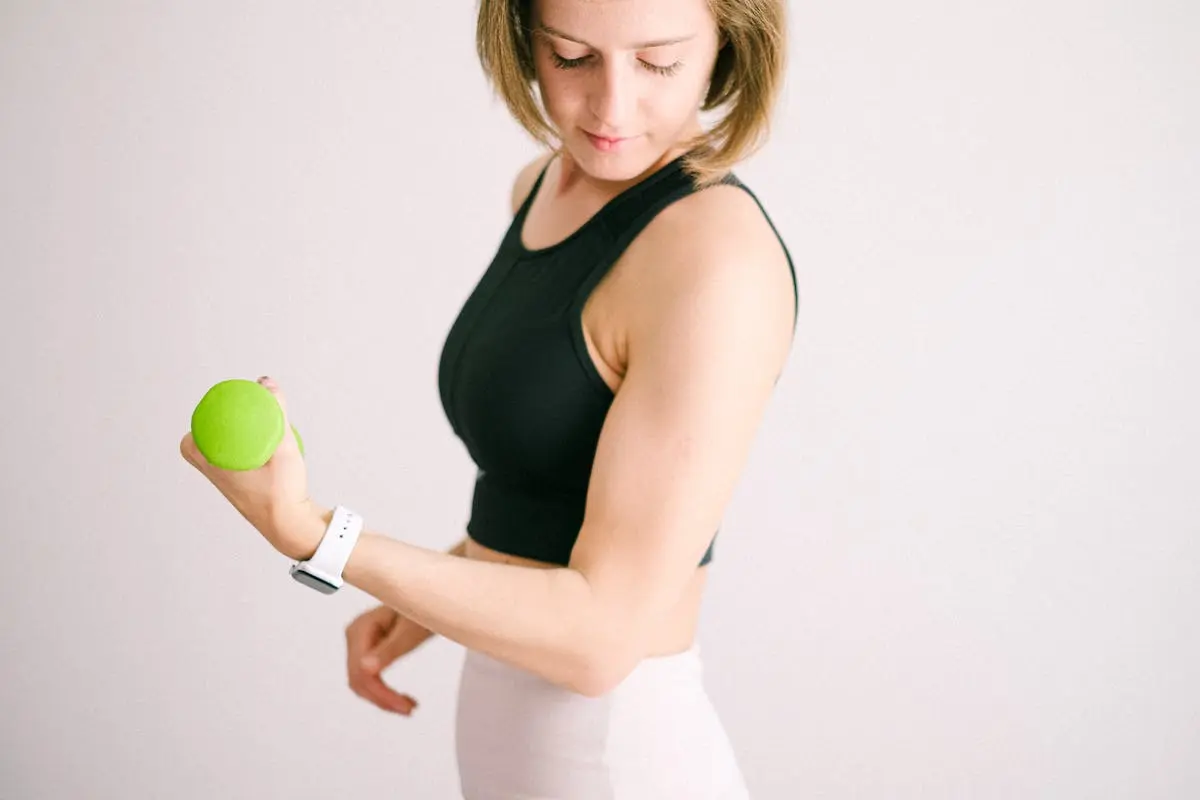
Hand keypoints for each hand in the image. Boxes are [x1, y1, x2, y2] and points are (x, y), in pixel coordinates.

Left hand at [179, 376, 318, 559]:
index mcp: (215, 471)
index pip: (188, 447)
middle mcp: (220, 482)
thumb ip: (276, 413)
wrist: (293, 529)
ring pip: (220, 465)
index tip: (209, 414)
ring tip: (248, 430)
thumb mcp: (282, 447)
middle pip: (202, 454)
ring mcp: (234, 491)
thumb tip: (265, 382)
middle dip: (212, 434)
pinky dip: (244, 459)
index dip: (192, 429)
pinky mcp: (250, 497)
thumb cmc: (283, 493)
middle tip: (231, 418)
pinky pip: (238, 472)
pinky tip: (266, 451)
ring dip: (228, 448)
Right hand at [346, 604, 429, 715]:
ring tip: (408, 706)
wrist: (431, 594)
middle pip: (358, 679)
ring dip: (382, 698)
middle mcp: (355, 635)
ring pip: (362, 681)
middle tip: (409, 709)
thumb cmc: (424, 606)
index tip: (406, 707)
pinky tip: (402, 698)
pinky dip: (383, 691)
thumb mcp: (412, 630)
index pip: (361, 672)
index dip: (381, 694)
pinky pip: (369, 676)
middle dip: (382, 699)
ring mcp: (359, 642)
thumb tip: (366, 669)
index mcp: (361, 629)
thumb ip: (391, 648)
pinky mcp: (368, 647)